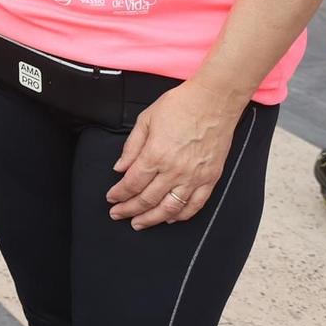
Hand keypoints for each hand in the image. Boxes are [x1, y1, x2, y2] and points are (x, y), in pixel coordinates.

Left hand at [105, 82, 241, 228]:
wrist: (214, 101)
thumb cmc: (179, 105)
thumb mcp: (146, 119)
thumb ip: (131, 147)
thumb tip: (119, 168)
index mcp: (155, 154)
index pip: (132, 183)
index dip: (119, 194)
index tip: (111, 199)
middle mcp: (174, 170)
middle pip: (147, 199)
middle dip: (129, 210)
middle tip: (118, 215)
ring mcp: (194, 176)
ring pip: (170, 208)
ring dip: (152, 219)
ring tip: (139, 223)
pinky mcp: (211, 178)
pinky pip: (195, 204)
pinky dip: (181, 215)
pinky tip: (170, 218)